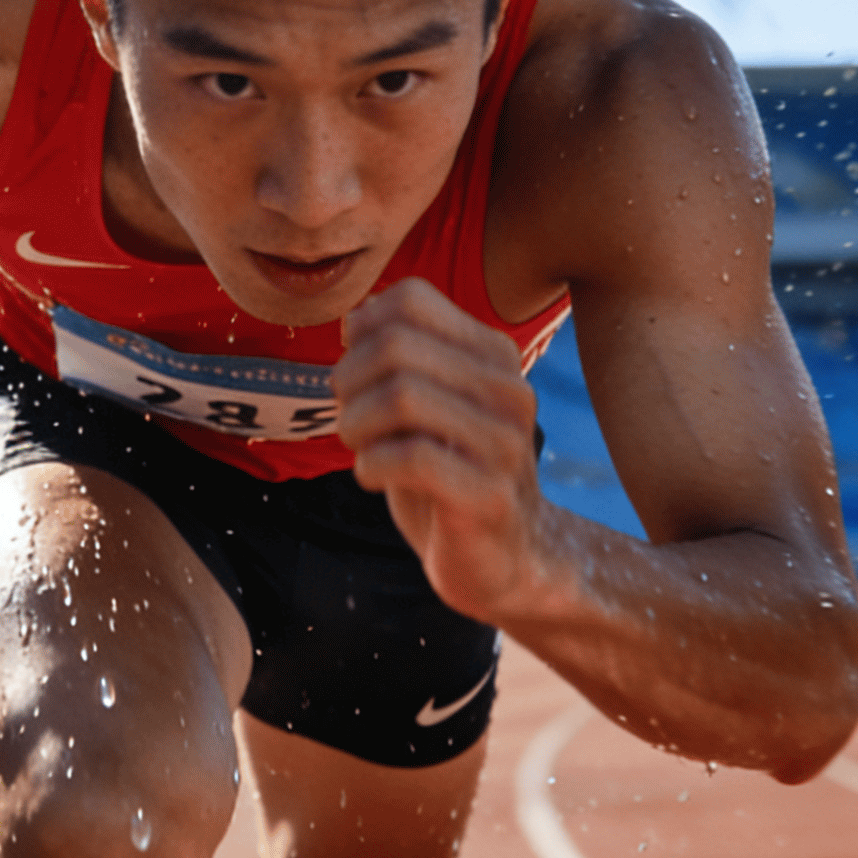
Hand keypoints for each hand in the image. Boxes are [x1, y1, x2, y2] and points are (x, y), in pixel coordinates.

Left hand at [331, 278, 549, 619]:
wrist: (498, 557)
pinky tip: (372, 476)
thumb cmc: (447, 470)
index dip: (361, 332)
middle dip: (349, 381)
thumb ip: (396, 352)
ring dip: (355, 424)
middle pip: (396, 345)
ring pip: (401, 396)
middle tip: (349, 418)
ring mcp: (506, 443)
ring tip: (360, 447)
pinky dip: (370, 465)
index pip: (411, 300)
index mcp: (494, 354)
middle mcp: (509, 390)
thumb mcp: (423, 401)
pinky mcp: (491, 496)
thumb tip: (358, 314)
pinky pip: (410, 458)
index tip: (356, 375)